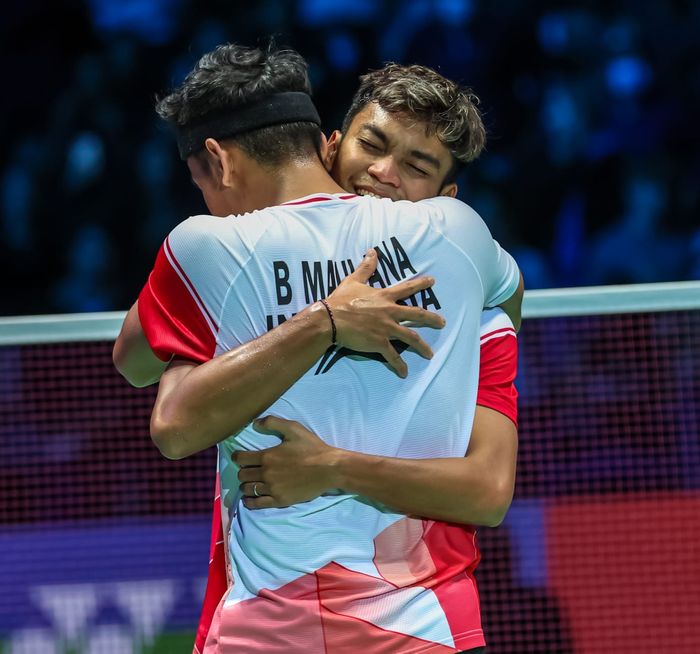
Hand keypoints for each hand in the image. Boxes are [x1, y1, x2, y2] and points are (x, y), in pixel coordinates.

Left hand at [233, 416, 339, 508]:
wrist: (329, 468)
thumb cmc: (312, 447)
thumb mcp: (294, 429)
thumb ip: (273, 422)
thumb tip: (254, 423)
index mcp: (267, 456)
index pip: (241, 459)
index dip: (237, 457)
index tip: (239, 457)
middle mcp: (266, 473)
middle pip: (242, 475)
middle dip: (242, 471)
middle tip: (248, 469)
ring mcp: (272, 488)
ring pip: (248, 489)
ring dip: (246, 485)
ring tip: (250, 483)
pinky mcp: (279, 500)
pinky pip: (257, 503)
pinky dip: (250, 501)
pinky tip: (250, 498)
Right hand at [325, 249, 444, 377]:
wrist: (331, 319)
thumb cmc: (341, 299)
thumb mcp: (353, 280)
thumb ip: (366, 267)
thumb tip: (372, 251)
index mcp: (384, 297)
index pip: (407, 288)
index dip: (421, 284)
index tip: (433, 281)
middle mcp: (390, 312)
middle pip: (417, 314)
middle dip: (432, 319)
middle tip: (442, 323)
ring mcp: (387, 328)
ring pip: (410, 337)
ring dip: (422, 346)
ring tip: (430, 354)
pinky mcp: (379, 343)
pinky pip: (393, 356)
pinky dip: (399, 365)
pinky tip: (404, 373)